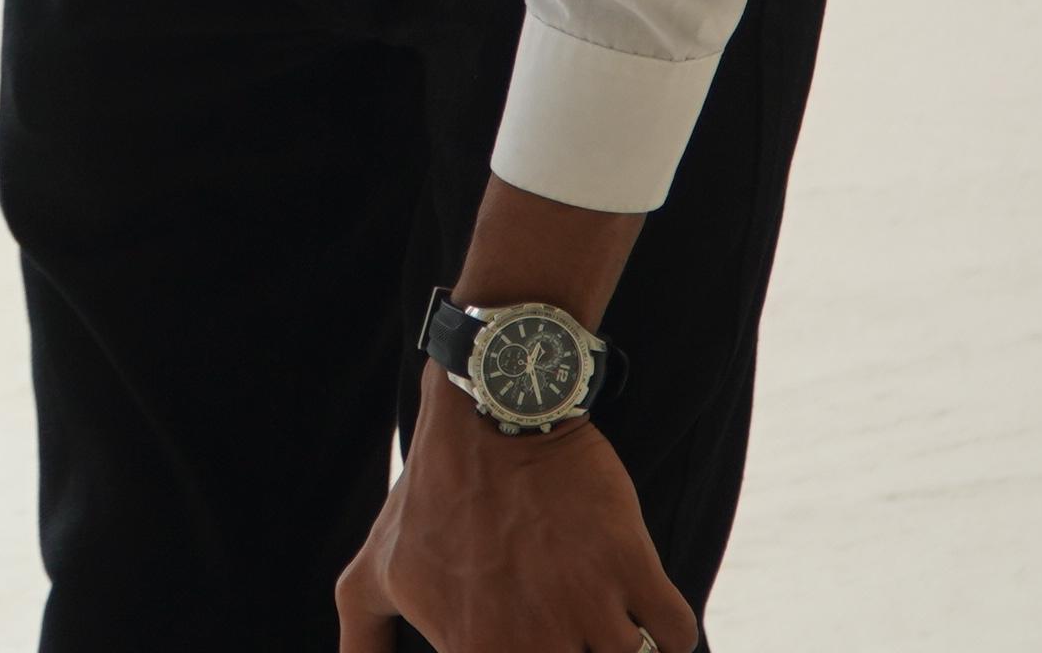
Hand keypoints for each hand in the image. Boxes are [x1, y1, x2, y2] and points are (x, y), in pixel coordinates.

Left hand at [334, 374, 695, 652]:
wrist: (490, 413)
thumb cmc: (433, 495)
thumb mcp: (377, 569)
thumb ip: (363, 630)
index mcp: (474, 652)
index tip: (530, 637)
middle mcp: (532, 642)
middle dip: (574, 649)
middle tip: (565, 620)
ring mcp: (588, 607)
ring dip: (622, 644)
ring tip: (604, 616)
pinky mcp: (634, 568)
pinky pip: (677, 636)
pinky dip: (670, 635)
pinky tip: (644, 610)